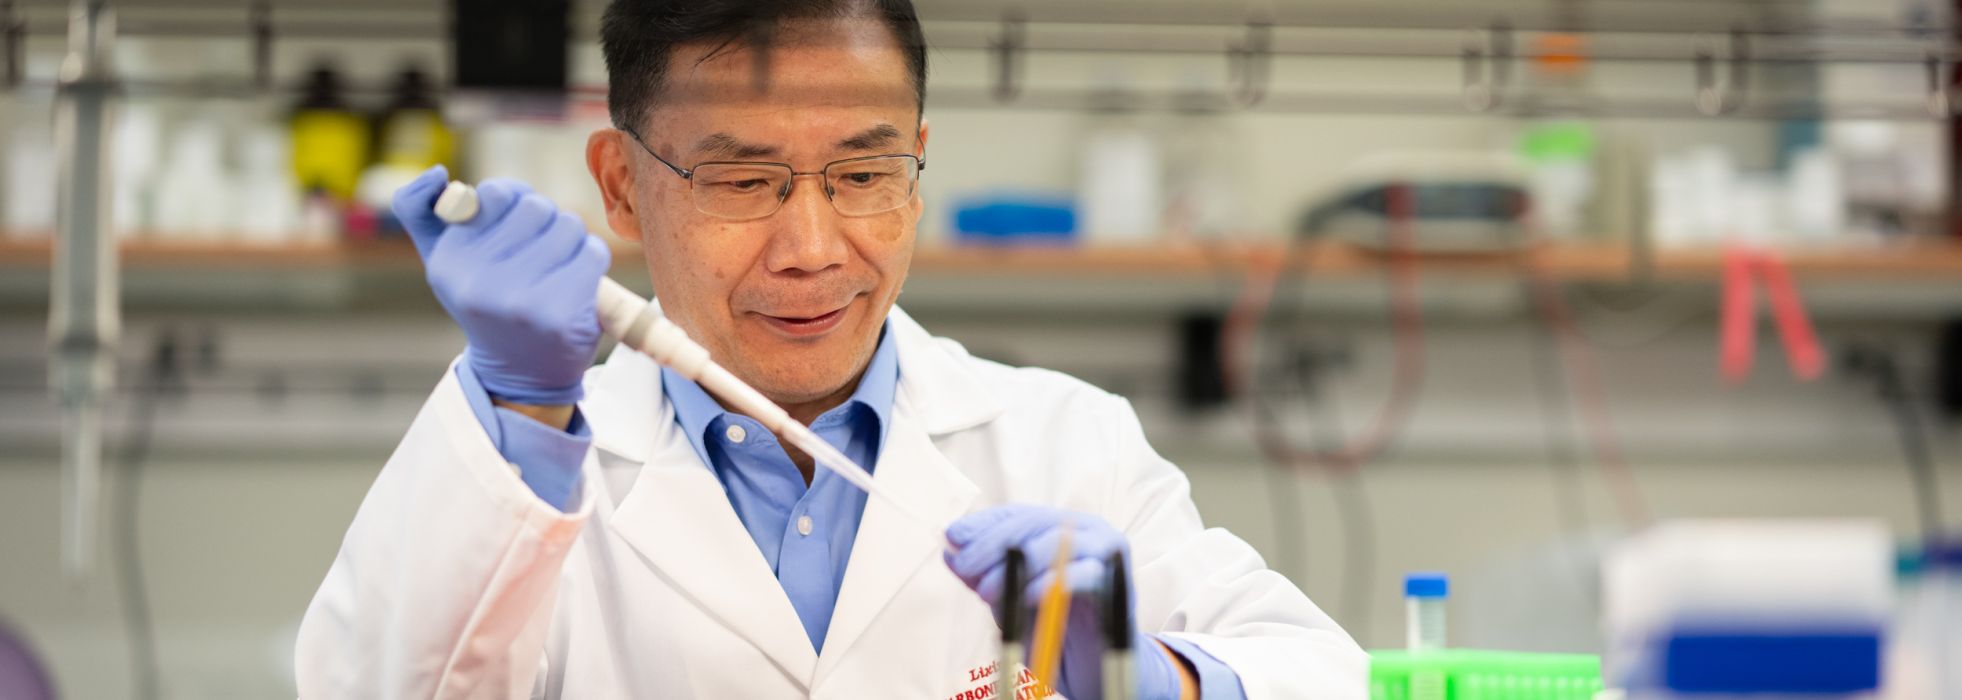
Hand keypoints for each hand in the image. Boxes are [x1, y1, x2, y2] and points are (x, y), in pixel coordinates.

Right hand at [393, 165, 611, 405]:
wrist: (520, 370)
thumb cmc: (485, 301)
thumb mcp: (442, 258)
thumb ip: (420, 211)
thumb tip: (436, 173)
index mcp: (449, 262)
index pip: (497, 193)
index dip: (515, 200)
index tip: (513, 226)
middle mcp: (479, 282)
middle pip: (537, 207)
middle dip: (544, 221)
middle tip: (538, 252)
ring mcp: (522, 301)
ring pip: (568, 225)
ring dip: (570, 241)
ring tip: (555, 269)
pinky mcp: (563, 314)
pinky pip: (593, 253)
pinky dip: (590, 261)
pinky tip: (574, 284)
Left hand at [945, 504, 1186, 699]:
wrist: (1092, 670)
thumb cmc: (1051, 629)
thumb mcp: (1008, 601)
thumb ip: (983, 577)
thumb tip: (948, 551)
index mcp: (1058, 529)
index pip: (1016, 515)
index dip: (983, 524)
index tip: (953, 538)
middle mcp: (1084, 531)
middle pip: (1034, 523)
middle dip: (992, 544)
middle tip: (964, 568)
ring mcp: (1105, 552)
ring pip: (1060, 541)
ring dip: (1018, 564)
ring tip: (987, 592)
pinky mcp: (1119, 582)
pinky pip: (1086, 573)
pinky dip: (1053, 582)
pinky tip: (1026, 597)